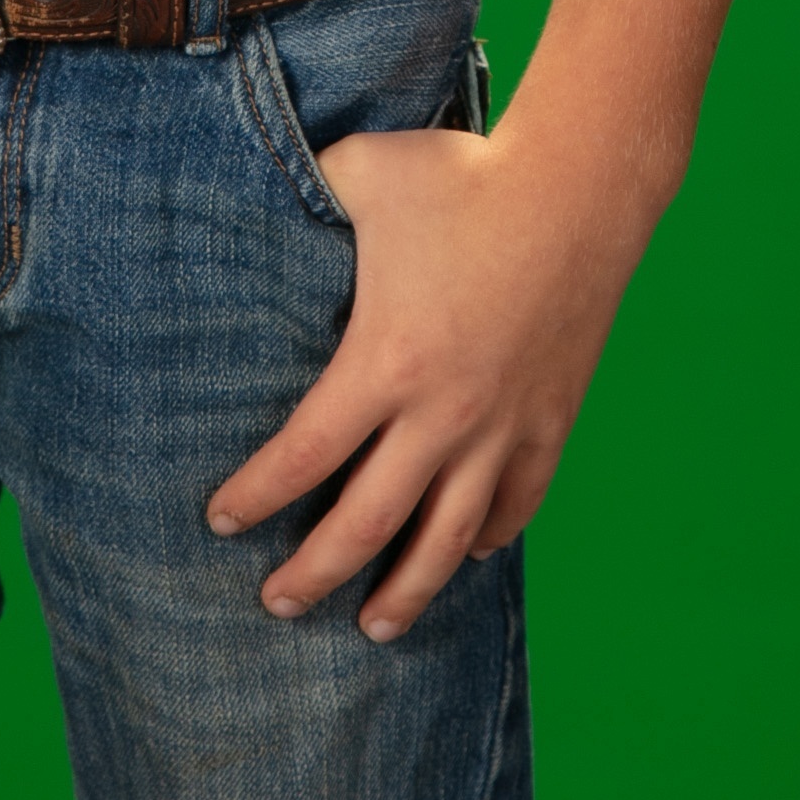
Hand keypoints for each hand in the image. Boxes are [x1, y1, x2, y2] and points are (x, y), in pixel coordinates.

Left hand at [205, 113, 650, 638]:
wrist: (579, 186)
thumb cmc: (462, 173)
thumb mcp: (361, 172)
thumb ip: (302, 195)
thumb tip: (253, 192)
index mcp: (385, 362)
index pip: (303, 456)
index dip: (255, 496)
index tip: (219, 521)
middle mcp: (443, 415)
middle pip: (366, 523)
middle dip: (314, 573)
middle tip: (275, 604)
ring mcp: (503, 426)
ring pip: (446, 538)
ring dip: (405, 590)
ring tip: (372, 627)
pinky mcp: (552, 421)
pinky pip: (516, 503)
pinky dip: (485, 537)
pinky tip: (463, 556)